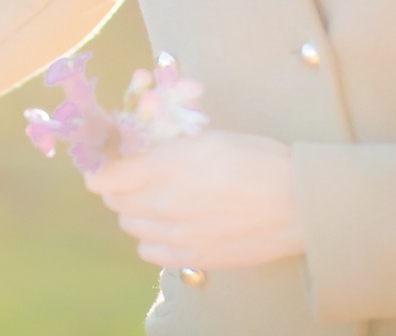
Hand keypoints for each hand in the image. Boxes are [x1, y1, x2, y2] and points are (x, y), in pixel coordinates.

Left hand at [83, 130, 303, 269]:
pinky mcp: (191, 258)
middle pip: (116, 202)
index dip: (101, 169)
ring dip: (133, 212)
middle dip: (117, 188)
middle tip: (131, 177)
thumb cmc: (255, 158)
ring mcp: (176, 234)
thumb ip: (167, 146)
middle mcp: (162, 202)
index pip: (108, 176)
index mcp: (165, 165)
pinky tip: (166, 227)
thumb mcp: (205, 137)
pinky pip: (149, 252)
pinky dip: (150, 239)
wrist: (294, 202)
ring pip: (131, 227)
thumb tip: (142, 150)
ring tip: (152, 200)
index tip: (104, 164)